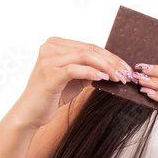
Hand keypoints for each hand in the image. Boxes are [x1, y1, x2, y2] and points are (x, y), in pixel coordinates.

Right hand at [14, 37, 132, 128]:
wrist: (31, 113)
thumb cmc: (54, 94)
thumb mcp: (76, 78)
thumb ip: (90, 68)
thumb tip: (115, 67)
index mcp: (56, 44)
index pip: (90, 47)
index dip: (111, 57)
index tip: (126, 68)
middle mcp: (50, 47)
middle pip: (90, 50)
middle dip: (112, 62)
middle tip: (126, 74)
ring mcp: (48, 60)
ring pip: (85, 56)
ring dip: (106, 67)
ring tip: (118, 77)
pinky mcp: (49, 74)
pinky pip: (75, 69)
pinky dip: (92, 72)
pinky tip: (103, 78)